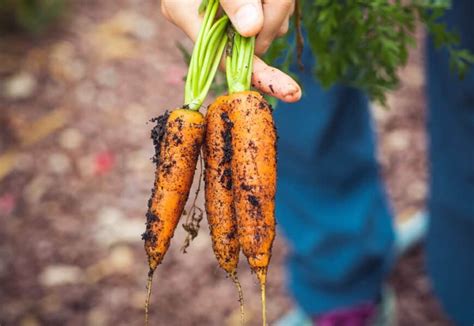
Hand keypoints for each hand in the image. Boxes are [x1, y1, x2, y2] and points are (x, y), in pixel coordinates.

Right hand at [161, 0, 300, 102]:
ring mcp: (226, 17)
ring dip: (279, 5)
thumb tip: (252, 30)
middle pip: (255, 42)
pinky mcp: (243, 10)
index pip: (227, 60)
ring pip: (269, 28)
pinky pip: (272, 15)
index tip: (290, 91)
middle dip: (274, 17)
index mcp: (187, 14)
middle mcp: (205, 22)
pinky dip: (278, 2)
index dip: (259, 76)